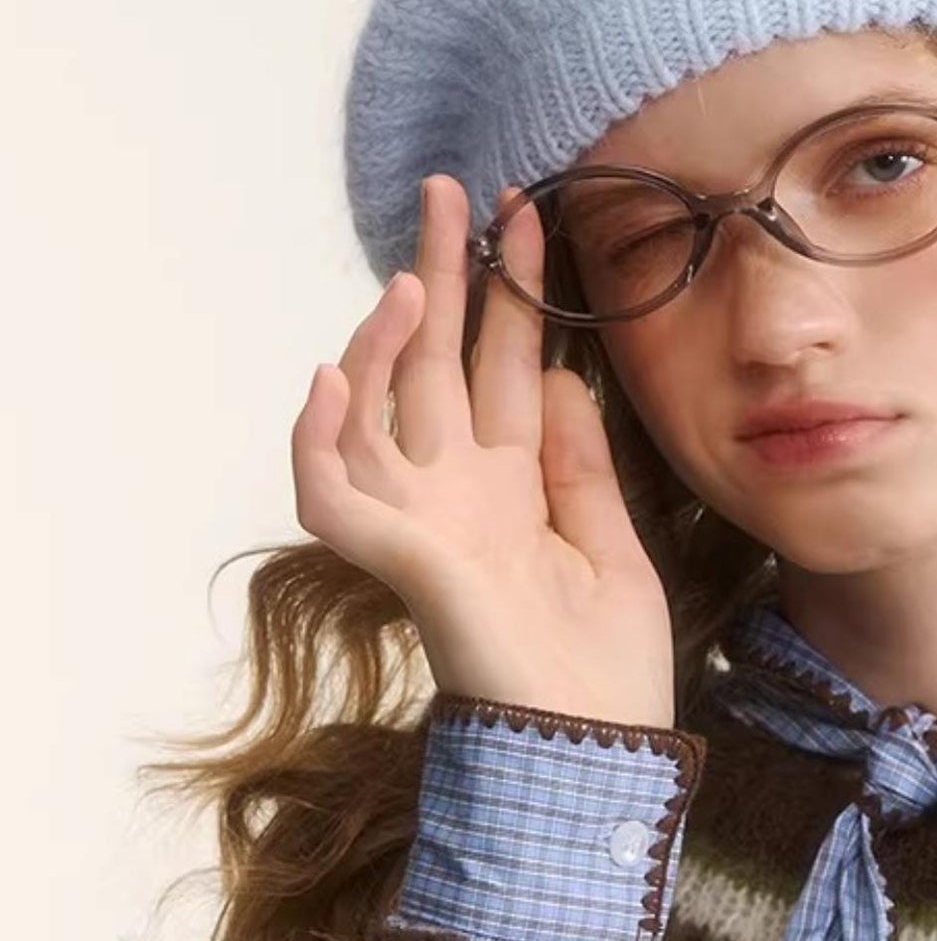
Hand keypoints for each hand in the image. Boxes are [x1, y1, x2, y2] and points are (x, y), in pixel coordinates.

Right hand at [292, 174, 676, 729]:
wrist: (599, 751)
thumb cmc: (611, 672)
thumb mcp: (613, 546)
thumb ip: (578, 463)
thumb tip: (553, 374)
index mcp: (512, 491)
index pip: (500, 367)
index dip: (511, 295)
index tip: (530, 218)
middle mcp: (459, 496)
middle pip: (436, 364)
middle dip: (442, 275)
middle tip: (450, 189)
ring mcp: (423, 525)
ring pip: (372, 410)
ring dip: (383, 340)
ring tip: (412, 277)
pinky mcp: (400, 562)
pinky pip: (329, 492)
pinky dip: (317, 437)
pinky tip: (332, 376)